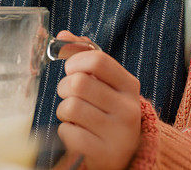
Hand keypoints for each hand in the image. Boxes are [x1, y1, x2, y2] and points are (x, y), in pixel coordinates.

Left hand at [55, 31, 140, 169]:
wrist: (126, 153)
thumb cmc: (108, 109)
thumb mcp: (104, 82)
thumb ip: (84, 56)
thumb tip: (61, 35)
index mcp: (129, 85)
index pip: (98, 60)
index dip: (75, 61)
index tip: (71, 69)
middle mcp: (128, 108)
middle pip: (79, 83)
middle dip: (64, 88)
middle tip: (70, 95)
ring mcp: (118, 133)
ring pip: (70, 107)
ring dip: (64, 110)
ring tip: (75, 116)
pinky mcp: (104, 153)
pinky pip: (68, 133)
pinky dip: (66, 131)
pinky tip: (78, 133)